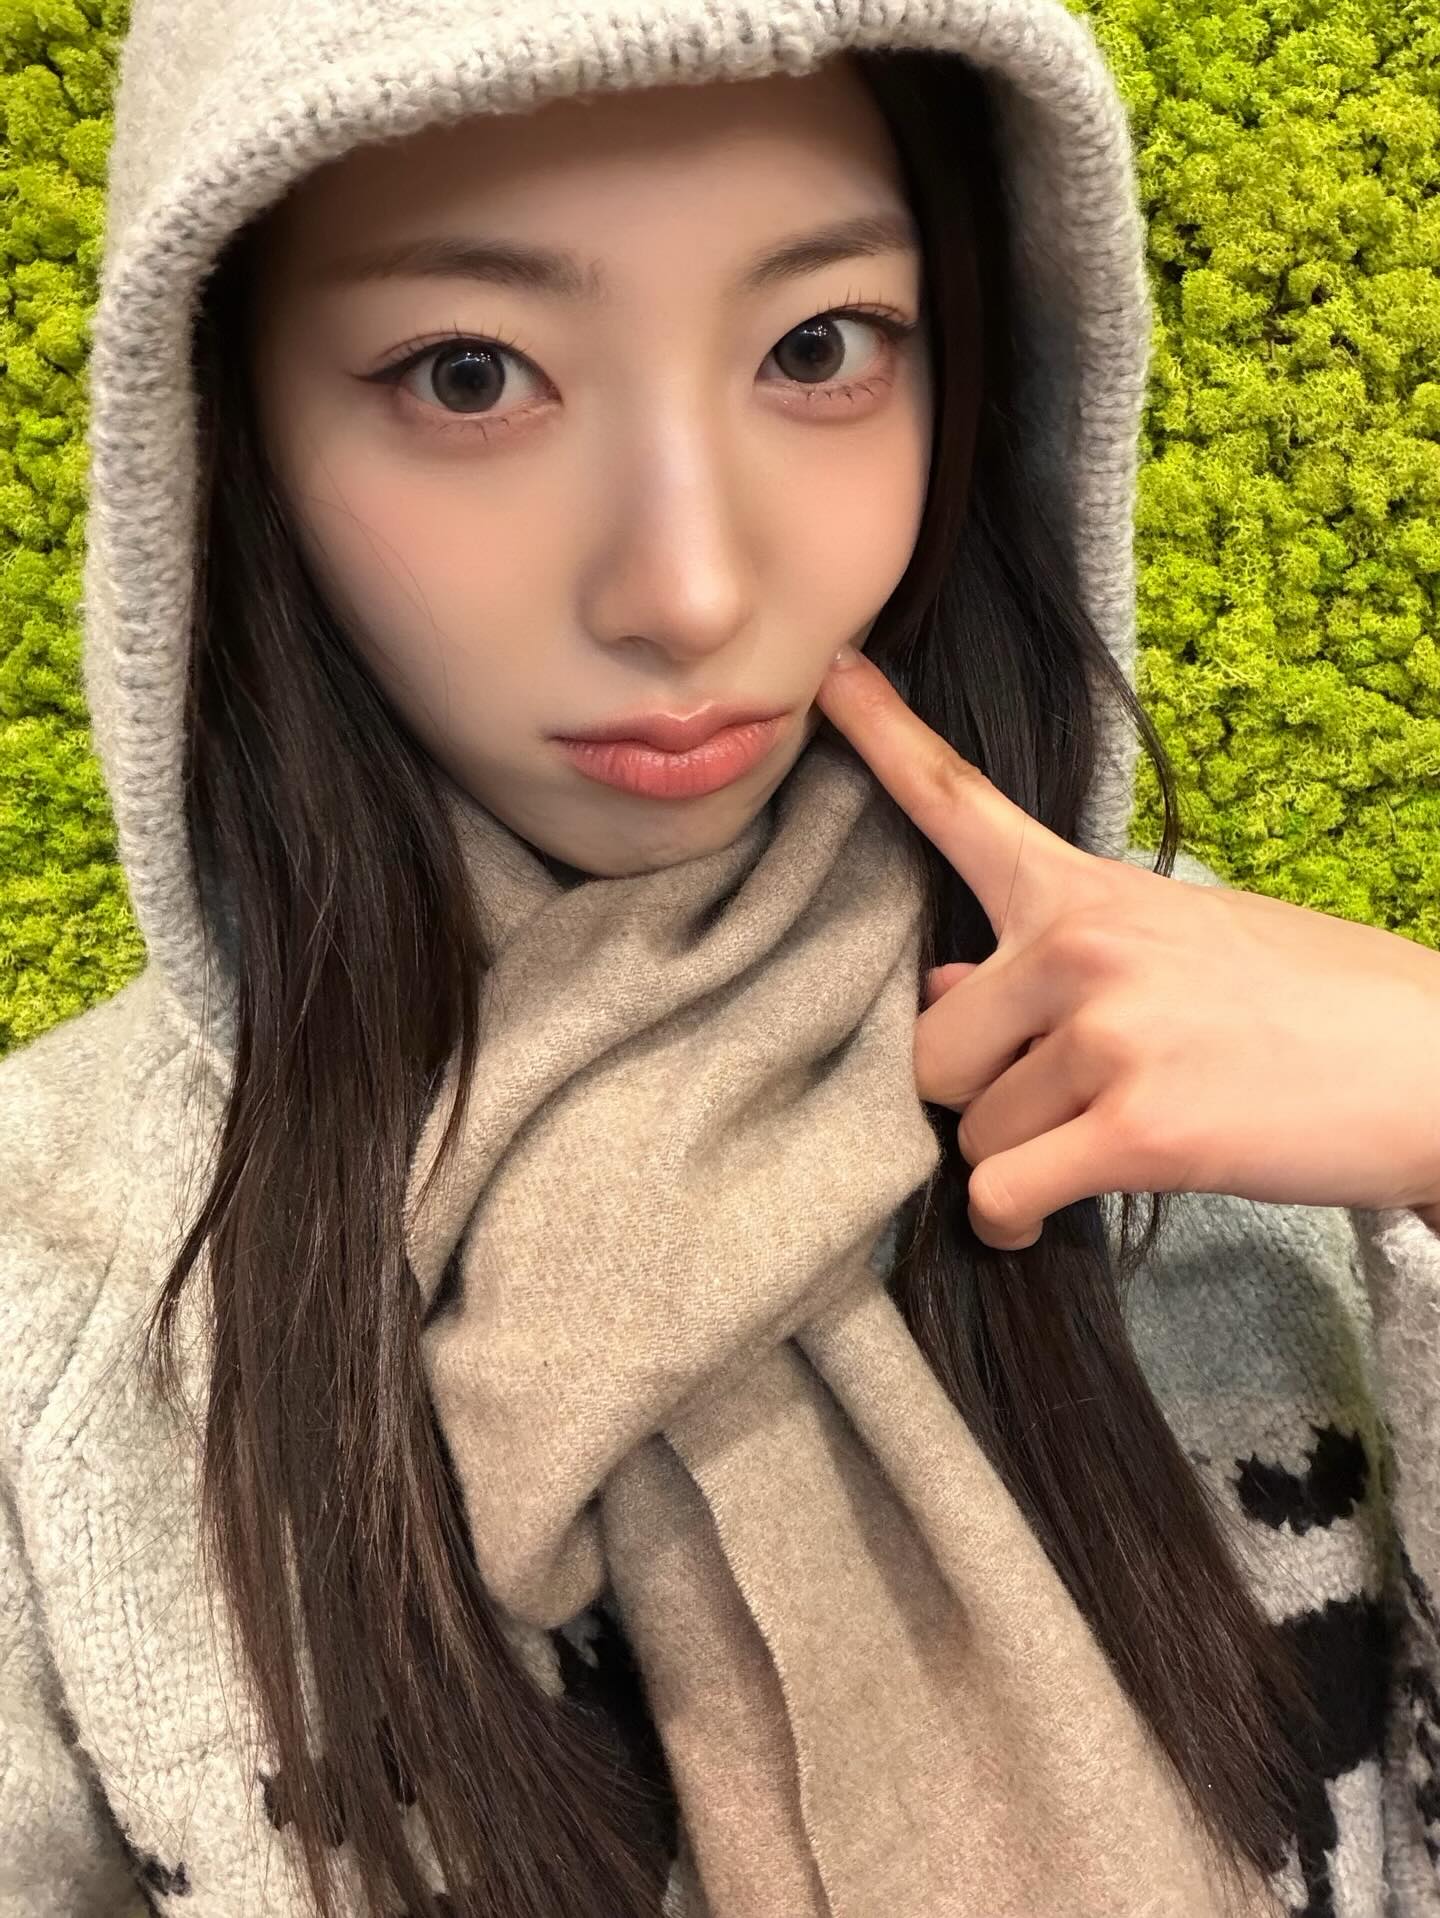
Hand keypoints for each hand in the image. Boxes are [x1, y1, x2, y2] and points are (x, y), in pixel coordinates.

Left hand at [815, 644, 1439, 1250]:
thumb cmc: (1309, 1007)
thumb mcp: (1179, 948)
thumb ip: (1046, 964)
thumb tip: (933, 991)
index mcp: (1088, 888)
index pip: (958, 802)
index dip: (880, 736)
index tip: (828, 675)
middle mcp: (1083, 945)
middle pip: (930, 1050)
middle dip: (976, 1096)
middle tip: (1054, 1104)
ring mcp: (1110, 1033)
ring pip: (972, 1132)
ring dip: (1017, 1159)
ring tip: (1099, 1144)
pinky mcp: (1139, 1129)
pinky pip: (1002, 1193)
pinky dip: (1007, 1225)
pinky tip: (1036, 1225)